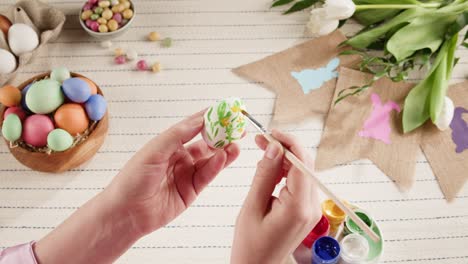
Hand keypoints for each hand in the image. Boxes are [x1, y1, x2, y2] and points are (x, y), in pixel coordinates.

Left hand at [106, 110, 240, 235]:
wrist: (126, 212)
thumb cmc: (132, 179)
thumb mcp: (154, 151)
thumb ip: (178, 135)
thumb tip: (200, 120)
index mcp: (168, 144)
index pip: (192, 126)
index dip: (209, 117)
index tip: (225, 110)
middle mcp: (179, 157)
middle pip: (205, 142)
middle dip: (222, 135)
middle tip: (237, 127)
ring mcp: (186, 173)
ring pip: (210, 159)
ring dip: (223, 151)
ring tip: (236, 143)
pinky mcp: (192, 190)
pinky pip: (207, 175)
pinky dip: (217, 166)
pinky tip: (223, 157)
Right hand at [231, 130, 320, 263]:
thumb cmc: (250, 245)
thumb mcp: (252, 207)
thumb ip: (265, 175)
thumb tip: (274, 148)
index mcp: (298, 207)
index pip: (302, 163)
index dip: (288, 143)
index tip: (270, 133)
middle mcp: (311, 207)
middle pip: (305, 165)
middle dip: (285, 148)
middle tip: (261, 140)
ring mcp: (311, 210)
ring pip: (303, 172)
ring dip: (284, 159)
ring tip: (262, 152)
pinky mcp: (306, 211)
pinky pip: (299, 183)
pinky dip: (286, 172)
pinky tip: (270, 170)